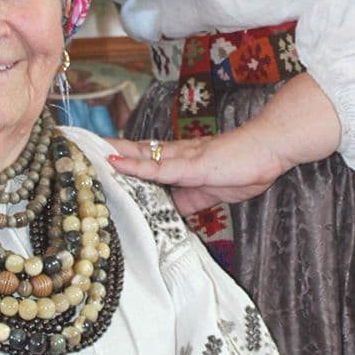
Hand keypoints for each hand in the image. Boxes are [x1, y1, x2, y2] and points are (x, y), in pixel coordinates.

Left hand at [109, 74, 341, 214]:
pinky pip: (159, 167)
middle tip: (83, 147)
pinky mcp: (193, 165)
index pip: (149, 157)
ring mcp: (185, 158)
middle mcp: (180, 155)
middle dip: (111, 150)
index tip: (103, 157)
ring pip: (142, 155)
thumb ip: (194, 199)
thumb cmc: (249, 166)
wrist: (272, 149)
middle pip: (138, 150)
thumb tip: (176, 208)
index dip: (126, 156)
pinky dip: (135, 165)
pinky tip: (116, 162)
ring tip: (88, 151)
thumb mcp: (215, 192)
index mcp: (185, 161)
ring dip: (114, 154)